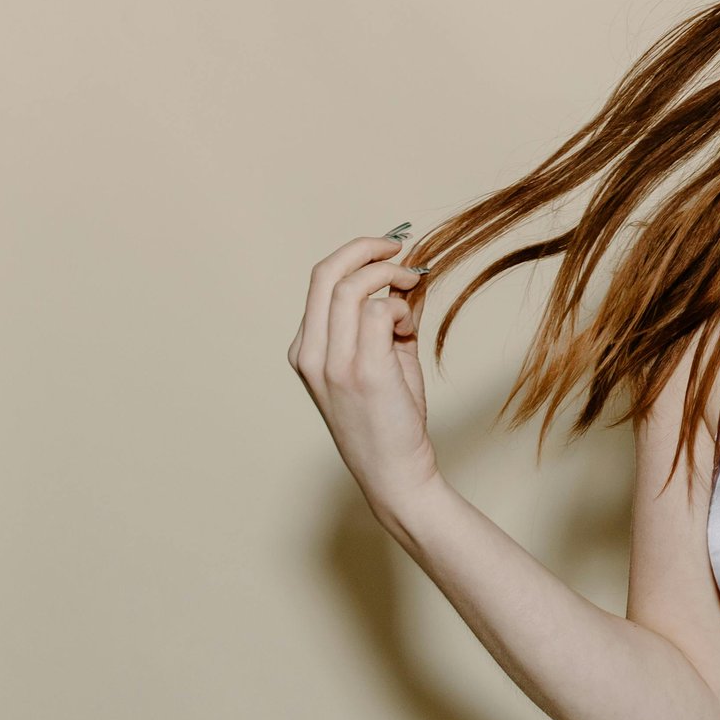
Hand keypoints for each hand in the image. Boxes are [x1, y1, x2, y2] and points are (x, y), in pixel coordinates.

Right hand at [288, 234, 440, 515]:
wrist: (393, 470)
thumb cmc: (390, 417)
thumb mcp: (384, 359)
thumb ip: (388, 318)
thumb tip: (408, 276)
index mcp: (306, 348)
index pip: (320, 279)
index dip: (356, 254)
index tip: (390, 250)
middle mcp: (310, 353)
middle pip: (328, 272)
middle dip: (368, 249)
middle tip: (402, 250)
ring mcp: (332, 362)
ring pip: (354, 286)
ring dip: (391, 278)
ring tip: (412, 292)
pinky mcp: (362, 371)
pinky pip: (379, 312)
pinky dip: (400, 309)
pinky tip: (408, 330)